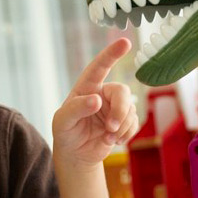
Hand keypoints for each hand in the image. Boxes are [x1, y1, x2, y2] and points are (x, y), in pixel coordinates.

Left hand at [52, 38, 138, 168]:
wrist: (76, 154)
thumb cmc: (66, 132)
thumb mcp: (63, 121)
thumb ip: (77, 109)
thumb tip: (97, 100)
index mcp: (86, 87)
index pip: (99, 67)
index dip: (112, 53)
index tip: (125, 42)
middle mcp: (103, 93)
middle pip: (122, 92)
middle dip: (120, 111)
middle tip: (111, 128)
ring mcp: (114, 107)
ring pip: (130, 109)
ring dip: (121, 127)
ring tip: (107, 138)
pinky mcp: (124, 121)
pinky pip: (134, 122)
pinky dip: (126, 134)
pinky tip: (113, 141)